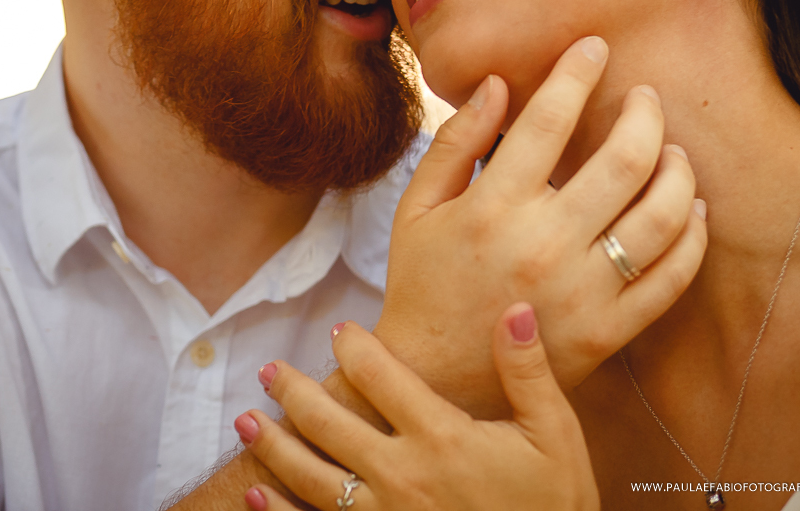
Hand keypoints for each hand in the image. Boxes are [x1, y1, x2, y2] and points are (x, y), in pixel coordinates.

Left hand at [236, 309, 599, 510]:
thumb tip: (516, 309)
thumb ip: (528, 373)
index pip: (378, 374)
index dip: (352, 346)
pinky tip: (255, 494)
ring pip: (312, 476)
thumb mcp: (555, 436)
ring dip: (272, 446)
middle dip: (293, 390)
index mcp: (442, 436)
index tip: (338, 332)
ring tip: (243, 421)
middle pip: (329, 421)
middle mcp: (404, 474)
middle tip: (268, 371)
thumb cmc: (556, 506)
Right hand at [378, 37, 706, 416]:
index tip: (594, 48)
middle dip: (645, 113)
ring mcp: (583, 291)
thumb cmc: (423, 284)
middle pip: (626, 159)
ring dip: (679, 169)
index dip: (577, 74)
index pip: (548, 122)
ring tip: (672, 150)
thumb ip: (455, 143)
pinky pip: (672, 277)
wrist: (434, 378)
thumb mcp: (416, 209)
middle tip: (645, 97)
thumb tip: (497, 84)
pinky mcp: (609, 330)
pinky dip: (693, 236)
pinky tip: (690, 209)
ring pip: (663, 214)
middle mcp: (544, 244)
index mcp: (492, 209)